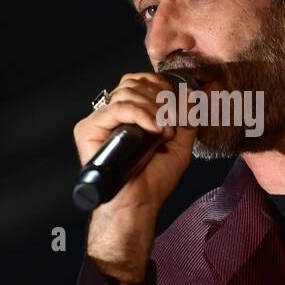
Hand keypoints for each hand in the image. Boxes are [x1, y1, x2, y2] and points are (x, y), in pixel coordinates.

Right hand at [73, 72, 196, 281]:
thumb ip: (188, 117)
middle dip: (160, 100)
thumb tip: (195, 92)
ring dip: (154, 110)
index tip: (176, 104)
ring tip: (164, 133)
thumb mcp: (179, 144)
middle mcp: (112, 114)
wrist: (138, 203)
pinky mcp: (88, 129)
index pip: (140, 81)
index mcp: (129, 114)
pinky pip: (117, 108)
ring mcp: (99, 120)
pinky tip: (154, 129)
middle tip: (171, 124)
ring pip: (127, 93)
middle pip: (133, 83)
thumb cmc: (153, 180)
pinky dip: (141, 114)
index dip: (160, 86)